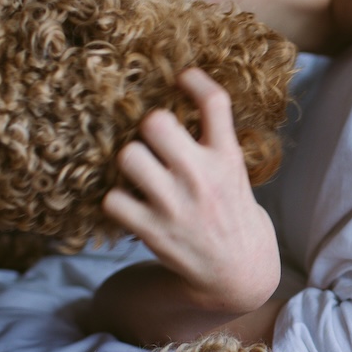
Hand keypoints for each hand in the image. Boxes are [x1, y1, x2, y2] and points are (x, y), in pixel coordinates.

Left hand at [103, 69, 279, 313]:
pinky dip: (117, 200)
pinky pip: (112, 199)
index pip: (215, 103)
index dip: (194, 80)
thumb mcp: (238, 174)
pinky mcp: (153, 231)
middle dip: (150, 126)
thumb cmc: (235, 217)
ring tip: (141, 173)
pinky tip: (132, 204)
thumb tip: (180, 106)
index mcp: (227, 159)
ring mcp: (174, 205)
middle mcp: (201, 177)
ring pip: (128, 156)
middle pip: (155, 123)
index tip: (182, 77)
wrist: (239, 273)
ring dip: (131, 161)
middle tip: (156, 141)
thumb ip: (215, 144)